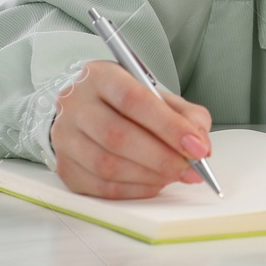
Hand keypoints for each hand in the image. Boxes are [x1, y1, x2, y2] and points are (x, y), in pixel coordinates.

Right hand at [49, 59, 212, 198]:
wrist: (87, 110)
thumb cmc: (127, 102)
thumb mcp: (157, 95)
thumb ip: (185, 115)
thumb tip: (200, 144)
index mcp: (100, 76)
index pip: (134, 99)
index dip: (169, 126)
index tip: (197, 146)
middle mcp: (75, 104)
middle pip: (117, 136)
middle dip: (162, 157)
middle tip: (191, 168)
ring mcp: (65, 137)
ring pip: (107, 165)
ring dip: (150, 176)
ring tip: (174, 175)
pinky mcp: (64, 167)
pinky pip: (100, 188)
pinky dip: (134, 190)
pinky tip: (154, 183)